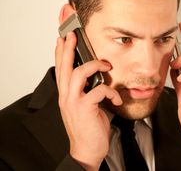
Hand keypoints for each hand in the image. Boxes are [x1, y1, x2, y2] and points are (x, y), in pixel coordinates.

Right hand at [55, 32, 121, 169]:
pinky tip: (116, 98)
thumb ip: (90, 91)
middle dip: (69, 48)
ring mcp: (73, 102)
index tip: (64, 38)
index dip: (61, 52)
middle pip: (64, 66)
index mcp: (67, 94)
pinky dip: (110, 92)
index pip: (61, 69)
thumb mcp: (88, 105)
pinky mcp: (84, 108)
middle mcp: (67, 96)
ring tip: (106, 65)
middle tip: (73, 34)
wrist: (88, 150)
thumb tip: (101, 79)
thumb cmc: (89, 127)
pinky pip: (98, 91)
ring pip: (78, 74)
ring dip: (94, 66)